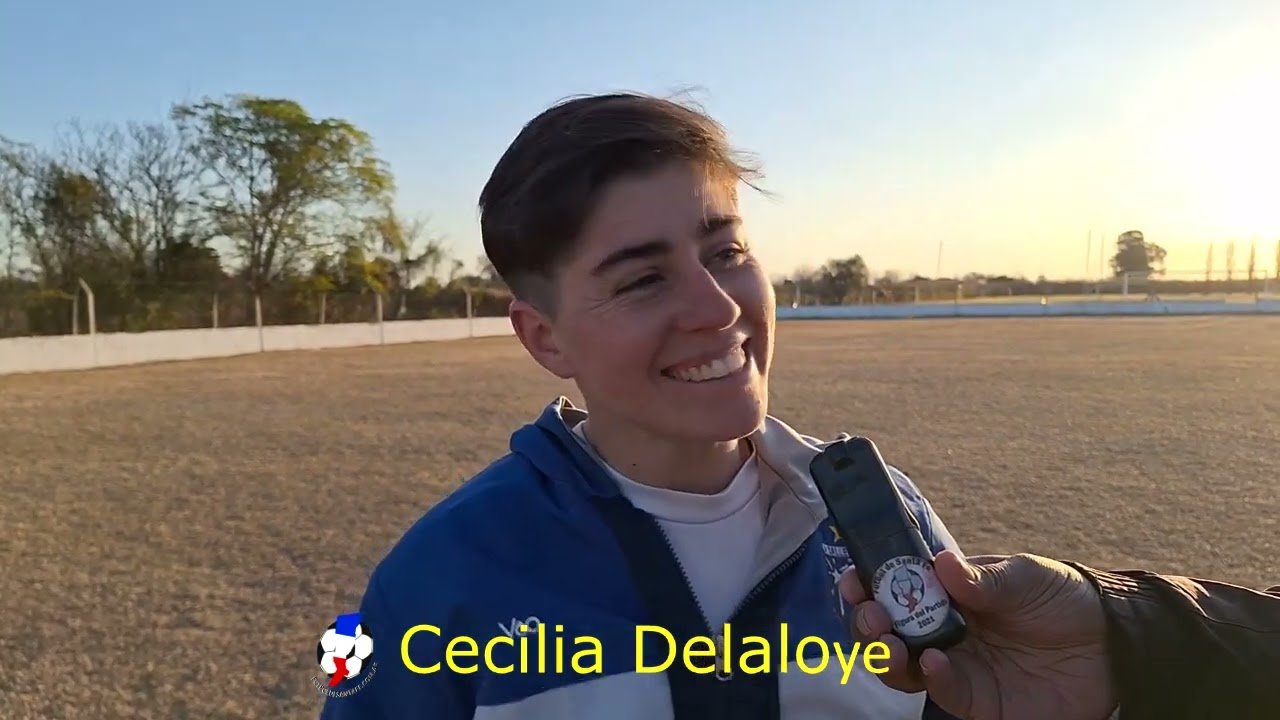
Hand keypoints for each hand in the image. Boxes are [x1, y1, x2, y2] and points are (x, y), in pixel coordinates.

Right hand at [840, 550, 1116, 719]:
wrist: (1111, 647)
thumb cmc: (1063, 600)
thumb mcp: (1026, 576)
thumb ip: (984, 578)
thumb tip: (941, 565)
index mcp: (945, 592)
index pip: (893, 586)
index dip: (867, 582)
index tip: (855, 579)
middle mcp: (941, 629)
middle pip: (886, 629)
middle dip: (866, 622)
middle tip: (871, 613)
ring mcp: (956, 664)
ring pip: (901, 666)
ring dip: (884, 654)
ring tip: (889, 642)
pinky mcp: (976, 699)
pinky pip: (942, 691)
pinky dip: (933, 678)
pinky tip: (936, 663)